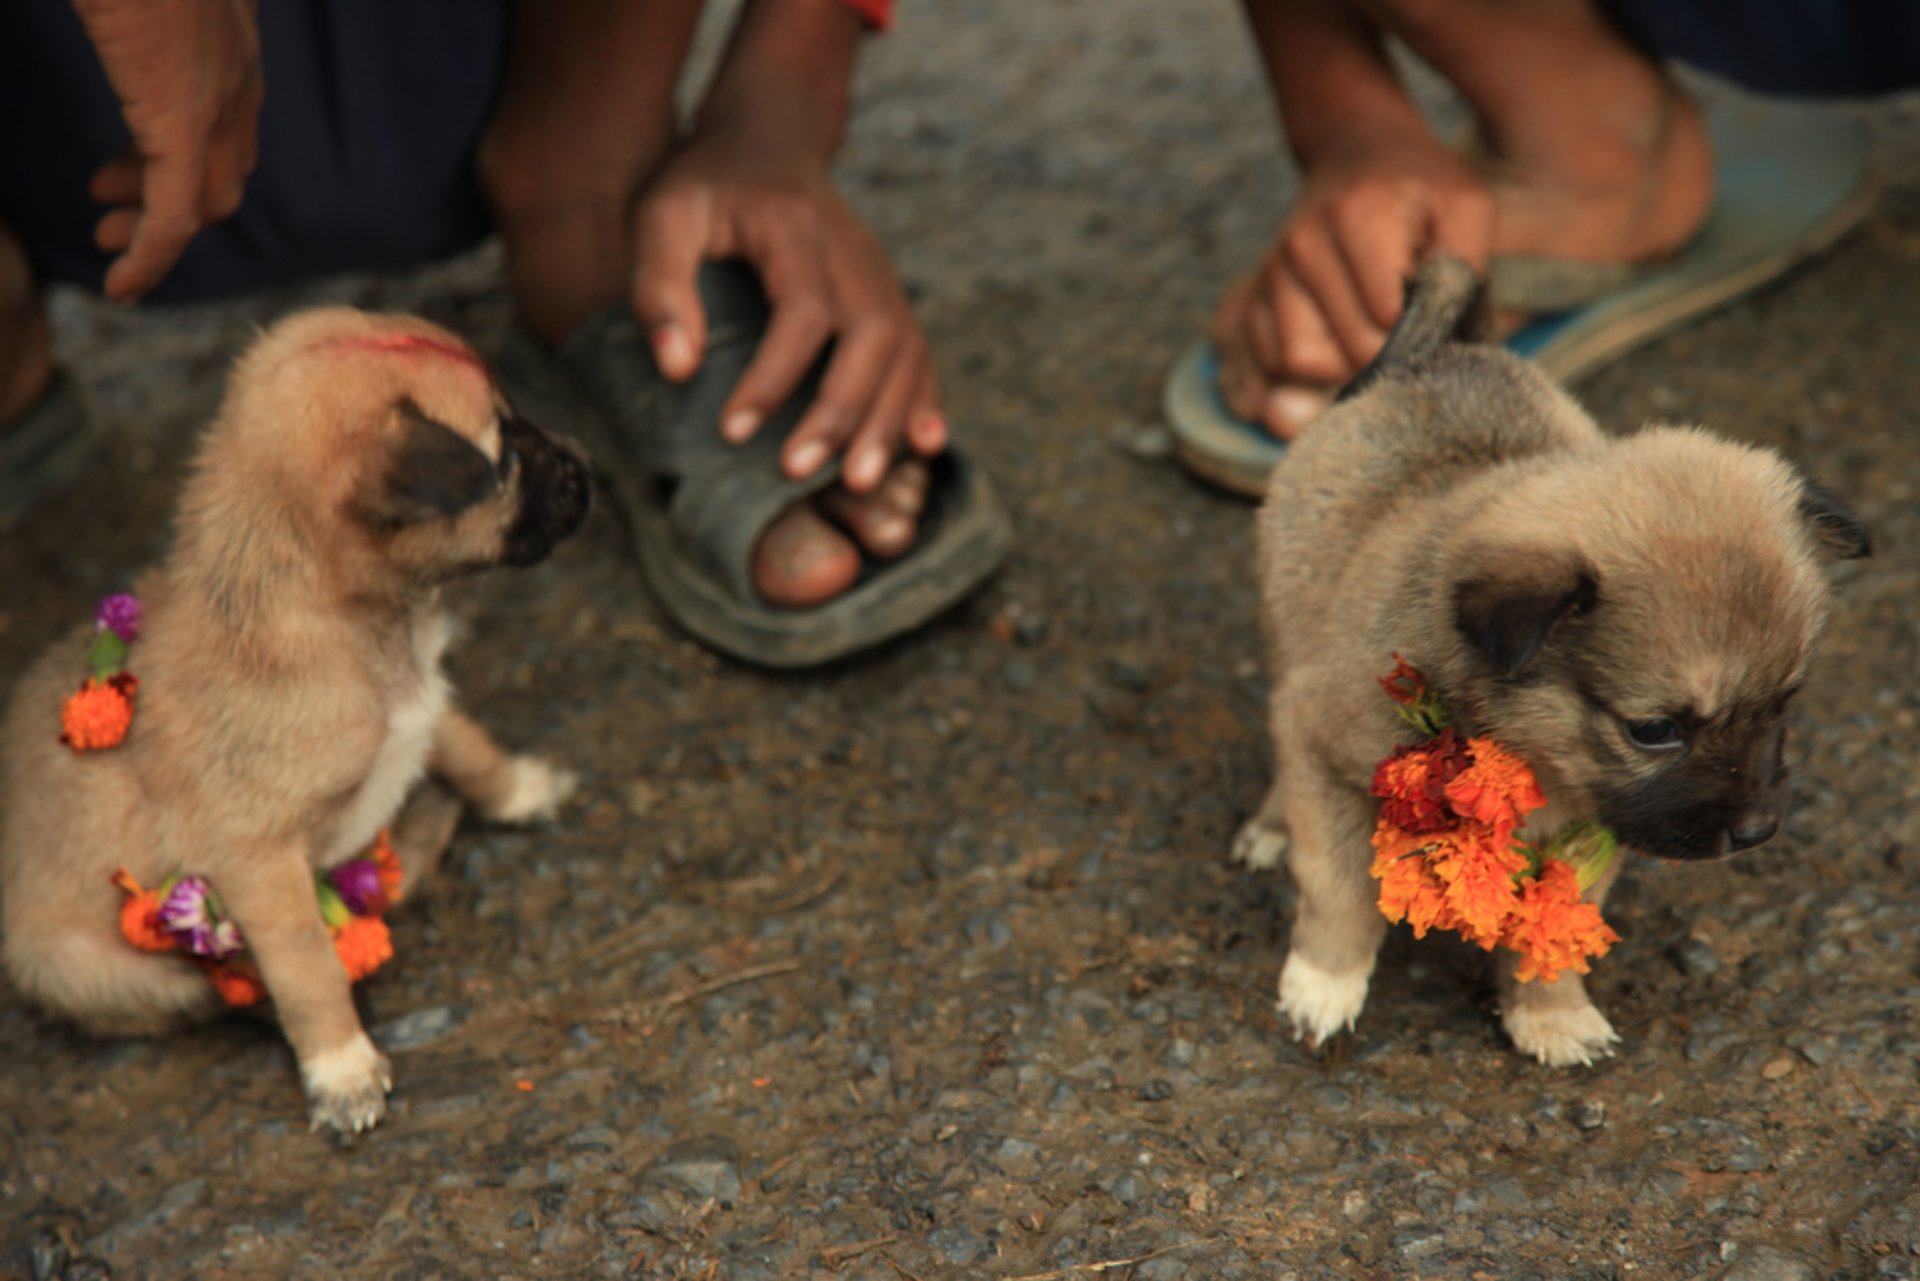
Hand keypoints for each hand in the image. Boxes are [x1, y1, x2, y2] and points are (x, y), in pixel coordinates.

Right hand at [72, 0, 262, 300]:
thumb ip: (126, 15)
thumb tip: (109, 25)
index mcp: (227, 30)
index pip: (230, 116)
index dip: (185, 156)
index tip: (123, 174)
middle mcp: (235, 66)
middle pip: (229, 162)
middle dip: (173, 198)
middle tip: (112, 214)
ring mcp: (216, 93)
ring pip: (212, 195)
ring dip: (161, 231)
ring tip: (111, 247)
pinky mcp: (182, 115)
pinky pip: (181, 209)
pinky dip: (155, 254)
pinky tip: (123, 284)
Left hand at [628, 127, 944, 494]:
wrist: (767, 139)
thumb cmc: (705, 186)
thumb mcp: (662, 216)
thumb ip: (660, 287)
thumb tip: (677, 369)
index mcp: (796, 227)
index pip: (800, 311)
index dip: (772, 377)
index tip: (731, 431)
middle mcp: (854, 252)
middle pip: (871, 336)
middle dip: (840, 412)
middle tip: (797, 473)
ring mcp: (881, 275)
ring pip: (906, 351)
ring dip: (888, 420)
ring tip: (860, 484)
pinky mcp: (890, 297)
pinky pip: (920, 353)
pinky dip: (924, 402)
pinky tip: (921, 448)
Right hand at [1212, 127, 1492, 437]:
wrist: (1358, 153)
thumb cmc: (1420, 187)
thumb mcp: (1467, 206)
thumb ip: (1466, 265)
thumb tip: (1441, 332)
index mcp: (1358, 216)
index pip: (1388, 319)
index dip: (1421, 327)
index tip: (1433, 303)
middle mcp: (1303, 243)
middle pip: (1352, 349)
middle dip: (1389, 349)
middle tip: (1408, 318)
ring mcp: (1273, 270)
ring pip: (1305, 362)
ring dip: (1347, 362)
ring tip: (1372, 326)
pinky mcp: (1254, 293)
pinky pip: (1277, 360)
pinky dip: (1312, 363)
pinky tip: (1339, 332)